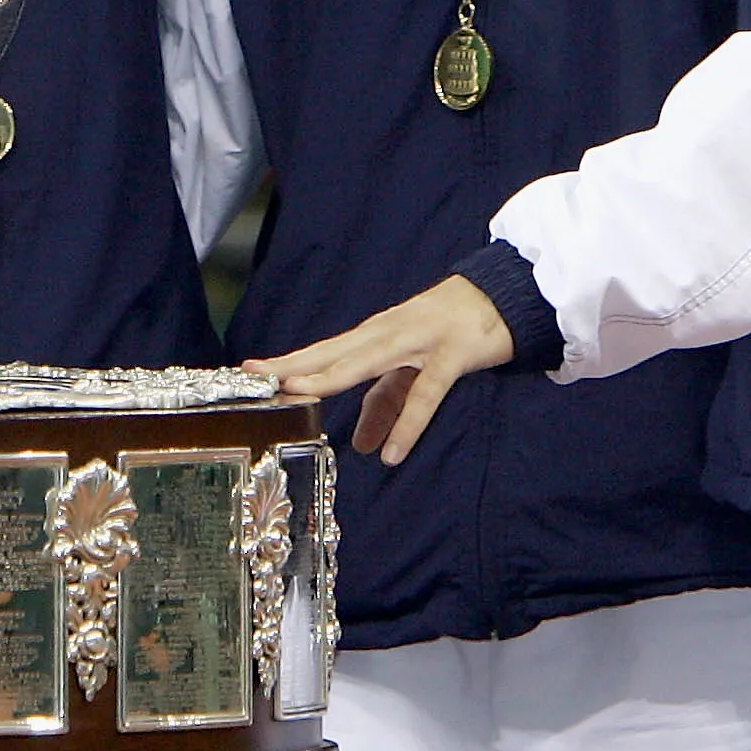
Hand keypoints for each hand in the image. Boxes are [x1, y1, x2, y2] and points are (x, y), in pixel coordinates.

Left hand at [244, 275, 514, 465]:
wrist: (503, 297)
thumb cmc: (449, 332)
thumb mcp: (413, 370)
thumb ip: (387, 406)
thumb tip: (364, 447)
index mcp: (374, 336)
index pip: (323, 351)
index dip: (288, 362)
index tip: (247, 370)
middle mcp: (387, 333)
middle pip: (333, 351)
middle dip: (295, 365)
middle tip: (259, 377)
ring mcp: (418, 340)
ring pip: (368, 360)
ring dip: (332, 375)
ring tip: (300, 393)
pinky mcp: (451, 354)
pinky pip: (425, 393)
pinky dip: (408, 424)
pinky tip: (391, 453)